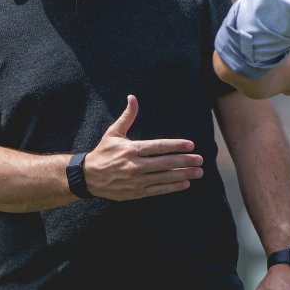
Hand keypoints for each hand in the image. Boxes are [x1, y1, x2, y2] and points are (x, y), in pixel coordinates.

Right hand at [84, 95, 203, 200]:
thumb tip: (132, 97)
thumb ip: (127, 116)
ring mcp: (136, 180)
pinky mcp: (136, 192)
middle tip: (200, 159)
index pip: (159, 146)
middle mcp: (135, 165)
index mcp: (131, 149)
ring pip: (164, 177)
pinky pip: (158, 189)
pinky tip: (185, 184)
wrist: (88, 177)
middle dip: (185, 161)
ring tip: (198, 172)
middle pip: (165, 162)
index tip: (191, 145)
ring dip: (183, 174)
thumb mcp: (113, 133)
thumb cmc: (103, 152)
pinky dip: (172, 187)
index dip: (176, 145)